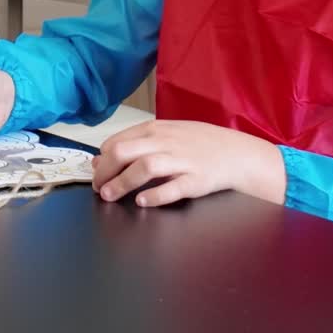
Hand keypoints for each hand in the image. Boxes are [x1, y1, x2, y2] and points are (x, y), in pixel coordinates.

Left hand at [92, 119, 286, 208]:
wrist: (236, 153)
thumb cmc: (199, 144)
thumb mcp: (167, 134)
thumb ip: (135, 143)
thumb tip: (100, 158)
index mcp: (157, 130)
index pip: (118, 141)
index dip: (102, 159)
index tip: (96, 173)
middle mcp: (167, 142)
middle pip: (126, 152)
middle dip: (105, 171)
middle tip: (98, 188)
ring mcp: (182, 161)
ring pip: (145, 167)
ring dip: (123, 183)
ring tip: (109, 196)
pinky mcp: (196, 180)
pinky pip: (173, 187)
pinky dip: (155, 195)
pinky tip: (142, 202)